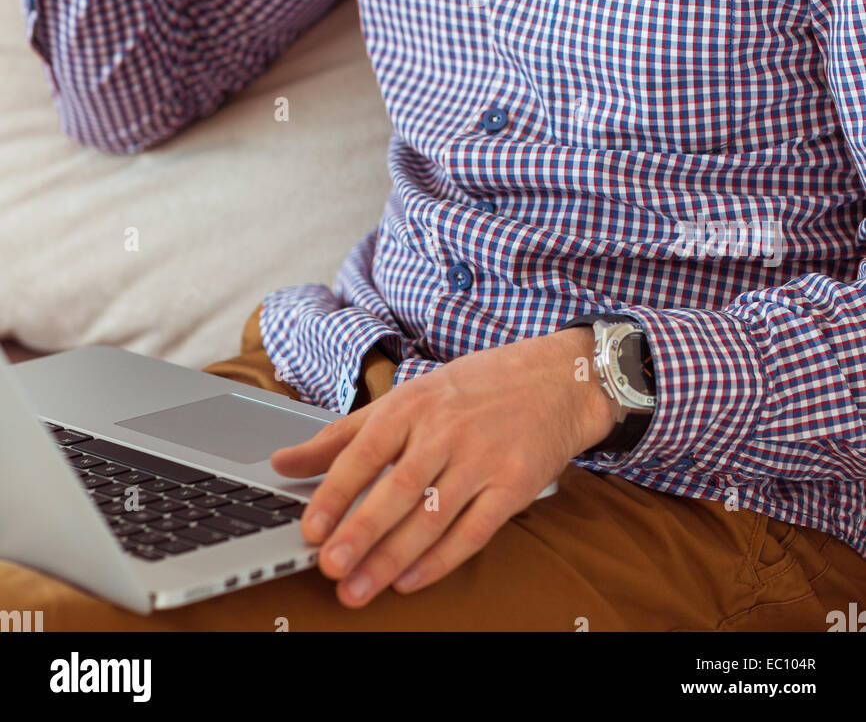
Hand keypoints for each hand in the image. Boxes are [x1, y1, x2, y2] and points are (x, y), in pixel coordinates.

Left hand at [270, 327, 615, 606]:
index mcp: (412, 405)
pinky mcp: (513, 485)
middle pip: (396, 489)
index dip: (336, 492)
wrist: (558, 378)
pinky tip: (410, 581)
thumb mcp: (406, 397)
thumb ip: (342, 434)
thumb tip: (282, 462)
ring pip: (431, 517)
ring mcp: (482, 459)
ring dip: (392, 557)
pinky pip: (473, 530)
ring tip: (359, 588)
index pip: (365, 450)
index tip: (310, 528)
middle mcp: (445, 430)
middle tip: (330, 568)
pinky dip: (440, 560)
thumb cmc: (474, 388)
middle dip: (361, 532)